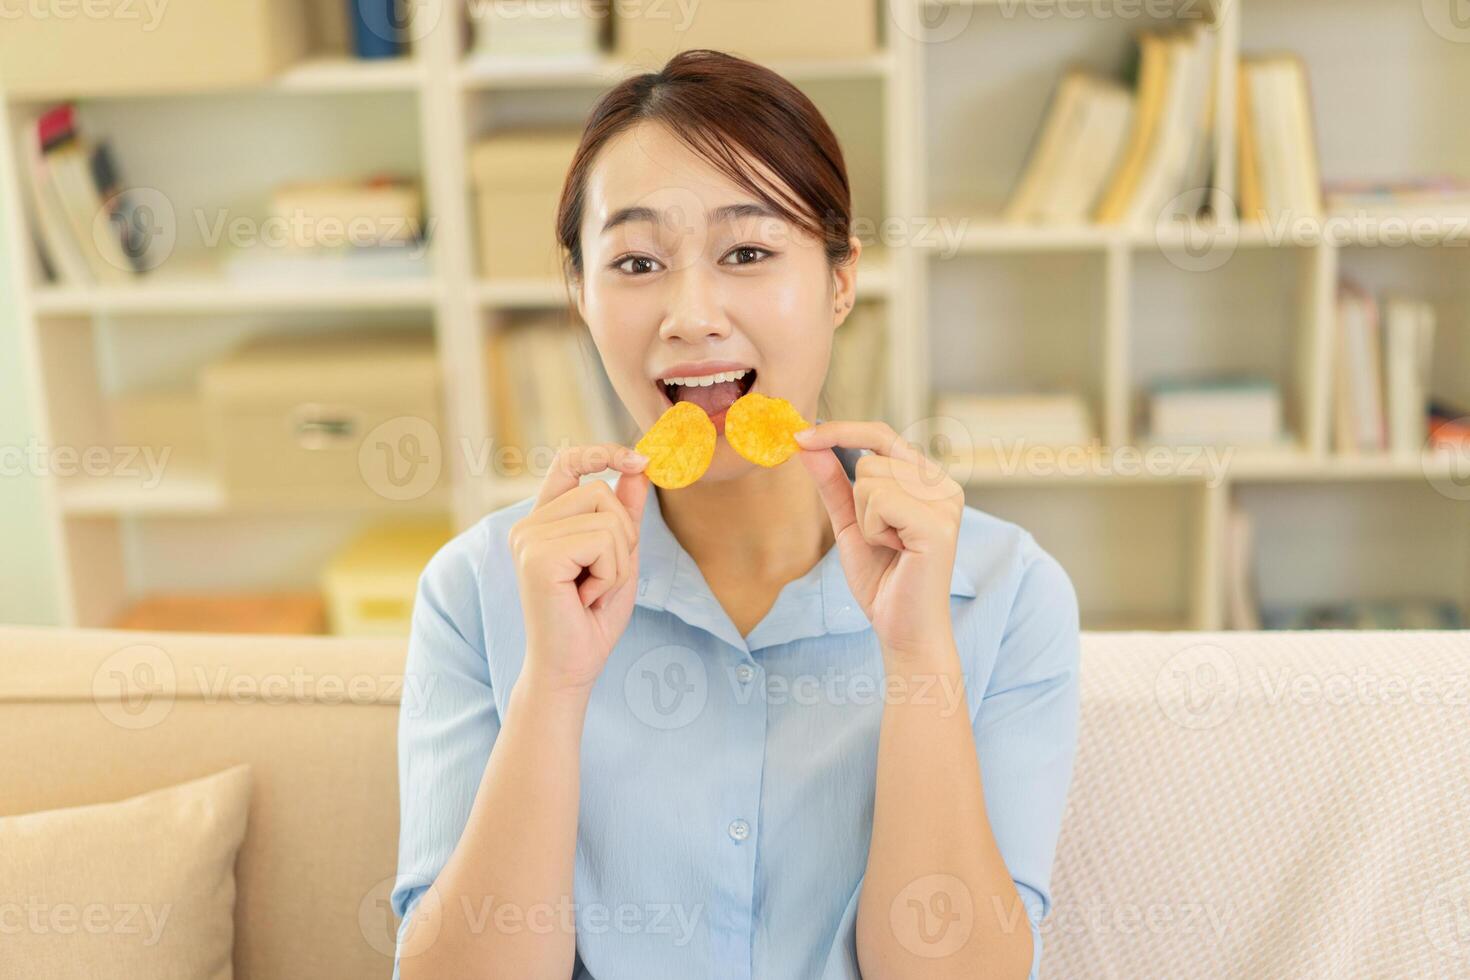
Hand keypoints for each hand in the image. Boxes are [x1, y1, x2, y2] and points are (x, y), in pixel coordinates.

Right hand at [509, 444, 650, 695]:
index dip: (602, 453)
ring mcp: (528, 538)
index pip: (567, 464)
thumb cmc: (592, 619)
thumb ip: (624, 513)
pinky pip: (602, 541)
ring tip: (591, 590)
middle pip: (601, 492)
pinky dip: (610, 574)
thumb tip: (637, 466)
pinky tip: (586, 597)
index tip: (639, 459)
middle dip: (622, 538)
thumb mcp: (620, 557)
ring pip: (606, 518)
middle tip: (600, 579)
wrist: (571, 668)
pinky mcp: (536, 556)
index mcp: (543, 521)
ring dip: (617, 561)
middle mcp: (528, 525)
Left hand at [795, 421, 964, 660]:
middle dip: (857, 500)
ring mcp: (946, 502)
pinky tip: (896, 551)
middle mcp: (944, 485)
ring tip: (890, 546)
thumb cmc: (882, 579)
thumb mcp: (850, 522)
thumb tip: (807, 442)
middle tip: (881, 538)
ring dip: (865, 519)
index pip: (881, 434)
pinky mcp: (938, 523)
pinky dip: (872, 530)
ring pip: (870, 476)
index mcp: (929, 479)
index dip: (840, 430)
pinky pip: (878, 500)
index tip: (800, 435)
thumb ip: (832, 481)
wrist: (903, 629)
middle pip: (869, 457)